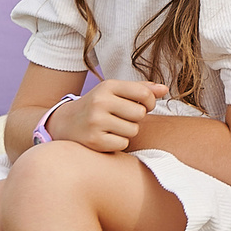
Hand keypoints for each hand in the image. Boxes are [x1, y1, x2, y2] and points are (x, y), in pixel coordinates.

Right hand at [49, 78, 164, 152]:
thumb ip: (141, 89)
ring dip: (127, 132)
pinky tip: (106, 137)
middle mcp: (100, 102)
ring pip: (133, 130)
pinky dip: (118, 143)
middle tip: (123, 118)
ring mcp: (96, 122)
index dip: (150, 102)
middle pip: (140, 114)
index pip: (144, 93)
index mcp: (107, 87)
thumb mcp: (114, 92)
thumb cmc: (98, 106)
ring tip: (113, 127)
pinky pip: (123, 144)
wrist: (65, 123)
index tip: (143, 106)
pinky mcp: (94, 141)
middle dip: (136, 118)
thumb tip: (165, 89)